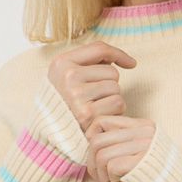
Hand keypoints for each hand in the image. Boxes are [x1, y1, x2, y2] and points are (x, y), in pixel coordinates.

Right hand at [46, 39, 133, 172]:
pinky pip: (118, 104)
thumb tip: (129, 62)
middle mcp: (68, 77)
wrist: (50, 133)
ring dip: (112, 99)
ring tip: (96, 108)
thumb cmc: (65, 102)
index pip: (99, 48)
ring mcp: (77, 96)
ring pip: (116, 88)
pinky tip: (101, 116)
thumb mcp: (67, 76)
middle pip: (111, 72)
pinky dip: (114, 112)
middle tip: (95, 98)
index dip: (119, 54)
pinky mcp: (87, 114)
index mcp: (62, 63)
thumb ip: (91, 62)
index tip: (131, 63)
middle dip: (109, 85)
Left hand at [84, 113, 157, 181]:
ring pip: (101, 154)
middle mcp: (144, 132)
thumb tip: (90, 144)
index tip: (98, 162)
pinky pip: (110, 167)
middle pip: (97, 140)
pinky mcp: (141, 162)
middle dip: (93, 165)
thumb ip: (122, 145)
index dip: (91, 142)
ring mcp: (144, 145)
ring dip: (102, 177)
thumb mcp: (141, 157)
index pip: (102, 122)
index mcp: (143, 127)